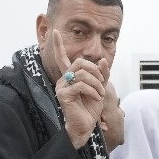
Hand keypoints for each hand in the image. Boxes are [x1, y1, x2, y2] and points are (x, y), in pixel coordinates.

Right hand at [46, 28, 108, 147]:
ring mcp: (62, 86)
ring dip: (97, 83)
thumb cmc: (90, 109)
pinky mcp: (64, 94)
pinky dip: (93, 90)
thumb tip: (102, 60)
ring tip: (100, 94)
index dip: (58, 45)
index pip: (62, 58)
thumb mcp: (99, 89)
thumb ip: (102, 75)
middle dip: (96, 71)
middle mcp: (63, 79)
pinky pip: (81, 85)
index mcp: (70, 77)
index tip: (55, 32)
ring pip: (82, 74)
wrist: (85, 127)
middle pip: (81, 63)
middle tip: (102, 83)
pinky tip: (96, 98)